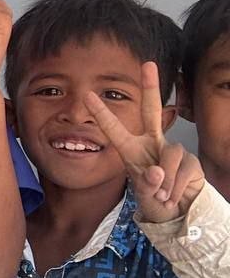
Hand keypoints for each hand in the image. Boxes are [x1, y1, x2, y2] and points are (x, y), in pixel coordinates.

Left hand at [86, 62, 204, 221]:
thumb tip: (158, 172)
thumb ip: (147, 185)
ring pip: (170, 153)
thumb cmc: (154, 200)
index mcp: (131, 150)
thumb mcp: (144, 196)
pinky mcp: (191, 160)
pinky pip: (182, 170)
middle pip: (152, 111)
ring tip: (161, 197)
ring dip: (165, 182)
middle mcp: (152, 143)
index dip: (101, 112)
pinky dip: (175, 189)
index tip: (87, 94)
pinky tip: (172, 198)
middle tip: (148, 63)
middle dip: (151, 87)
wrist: (179, 213)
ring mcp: (173, 149)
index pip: (114, 129)